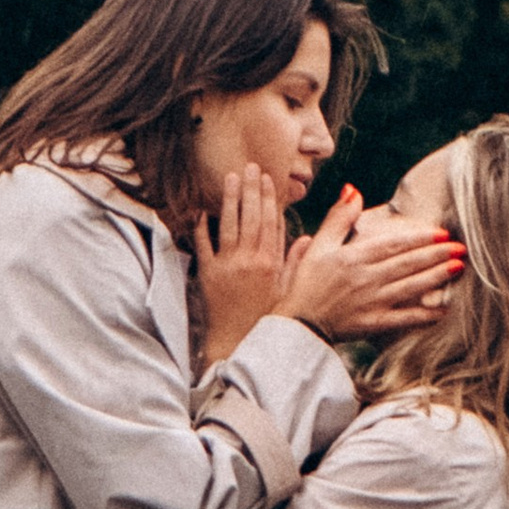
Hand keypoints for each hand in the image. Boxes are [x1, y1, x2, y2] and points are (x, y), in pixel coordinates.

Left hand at [192, 163, 290, 369]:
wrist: (237, 342)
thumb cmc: (266, 319)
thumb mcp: (287, 291)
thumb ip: (295, 263)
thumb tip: (305, 239)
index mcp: (272, 263)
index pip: (272, 223)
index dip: (271, 199)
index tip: (269, 180)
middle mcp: (251, 260)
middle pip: (252, 217)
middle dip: (252, 189)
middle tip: (251, 166)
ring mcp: (229, 265)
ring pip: (230, 224)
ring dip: (231, 199)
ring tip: (231, 177)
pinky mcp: (209, 273)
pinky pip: (204, 244)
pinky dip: (202, 226)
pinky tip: (203, 209)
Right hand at [274, 187, 464, 342]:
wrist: (296, 324)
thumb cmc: (306, 283)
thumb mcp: (318, 246)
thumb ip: (338, 218)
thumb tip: (352, 189)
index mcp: (352, 257)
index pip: (392, 244)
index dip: (419, 237)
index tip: (441, 231)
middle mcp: (365, 278)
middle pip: (407, 263)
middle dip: (436, 254)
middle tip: (461, 247)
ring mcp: (371, 302)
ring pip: (409, 287)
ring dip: (436, 277)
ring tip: (458, 268)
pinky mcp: (373, 324)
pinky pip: (403, 319)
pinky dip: (424, 315)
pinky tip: (444, 310)